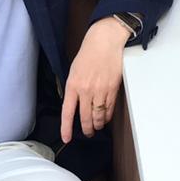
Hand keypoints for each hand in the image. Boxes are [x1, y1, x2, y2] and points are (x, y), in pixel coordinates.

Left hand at [61, 16, 129, 141]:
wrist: (105, 42)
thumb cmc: (88, 54)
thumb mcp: (74, 71)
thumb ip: (73, 89)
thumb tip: (74, 104)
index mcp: (73, 85)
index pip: (68, 112)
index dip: (66, 128)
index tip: (66, 138)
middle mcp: (86, 90)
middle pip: (85, 118)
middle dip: (86, 129)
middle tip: (88, 133)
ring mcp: (100, 90)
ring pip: (99, 116)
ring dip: (98, 125)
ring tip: (97, 127)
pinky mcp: (112, 89)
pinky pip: (109, 108)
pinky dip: (107, 116)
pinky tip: (105, 118)